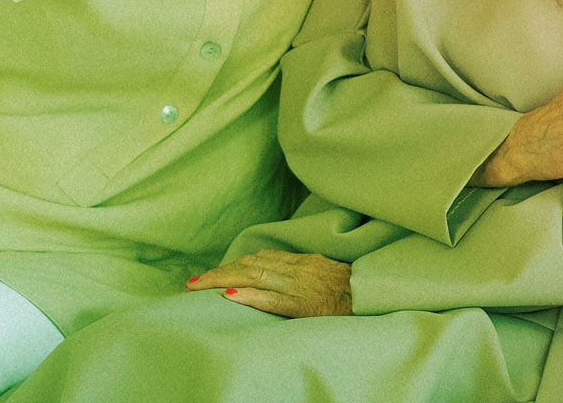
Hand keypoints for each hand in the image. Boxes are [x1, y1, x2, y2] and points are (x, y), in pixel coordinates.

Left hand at [186, 249, 352, 317]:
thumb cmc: (349, 286)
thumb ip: (299, 269)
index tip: (211, 273)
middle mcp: (294, 268)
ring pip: (253, 276)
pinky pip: (271, 298)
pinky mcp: (301, 303)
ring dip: (223, 279)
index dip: (231, 265)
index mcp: (299, 261)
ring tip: (199, 286)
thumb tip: (275, 271)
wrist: (370, 292)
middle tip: (192, 283)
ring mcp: (296, 284)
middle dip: (218, 272)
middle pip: (248, 266)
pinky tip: (229, 296)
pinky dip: (249, 295)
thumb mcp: (322, 270)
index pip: (257, 260)